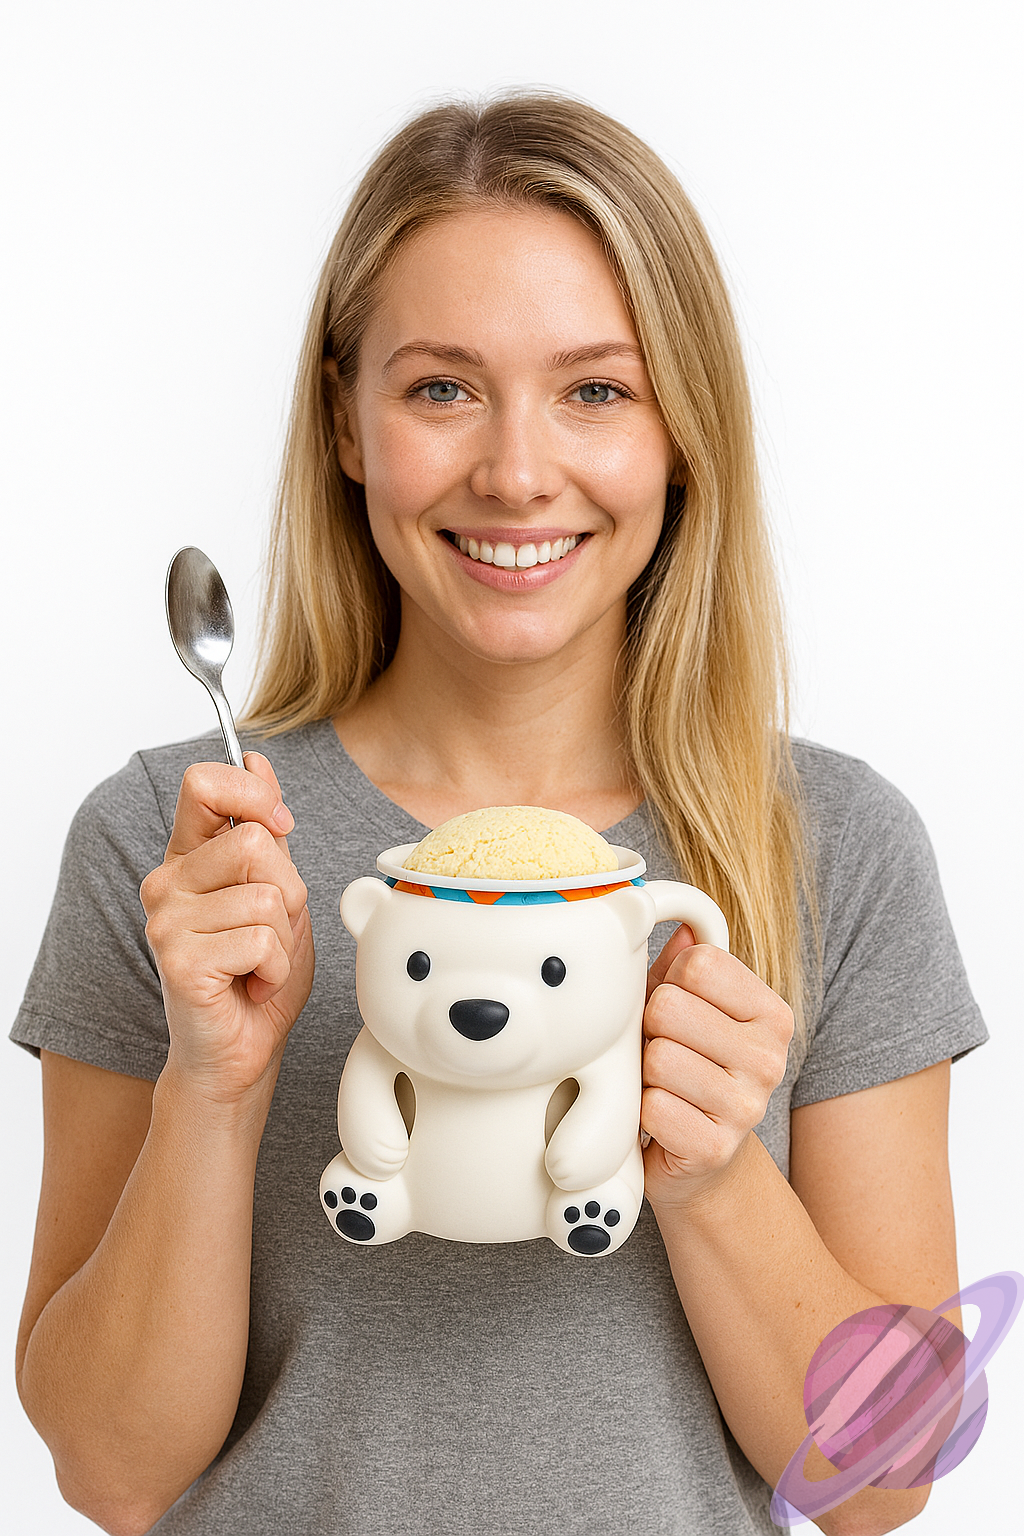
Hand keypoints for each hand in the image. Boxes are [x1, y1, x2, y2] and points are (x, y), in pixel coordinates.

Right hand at [140, 753, 313, 1102]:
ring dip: (283, 939)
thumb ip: (267, 831)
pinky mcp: (180, 959)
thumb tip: (258, 758)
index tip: (279, 827)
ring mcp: (167, 920)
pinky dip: (276, 969)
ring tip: (258, 964)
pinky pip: (262, 940)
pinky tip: (252, 986)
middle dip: (288, 890)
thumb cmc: (258, 974)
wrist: (239, 1051)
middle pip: (254, 843)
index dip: (255, 794)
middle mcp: (167, 882)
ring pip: (267, 897)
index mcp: (188, 857)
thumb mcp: (277, 891)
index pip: (205, 784)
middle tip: (271, 930)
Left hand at [641, 924, 793, 1210]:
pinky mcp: (715, 1147)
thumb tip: (680, 923)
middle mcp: (770, 1058)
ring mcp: (748, 1106)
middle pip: (669, 1007)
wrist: (700, 1161)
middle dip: (650, 1029)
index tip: (674, 1011)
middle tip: (661, 1052)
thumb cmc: (688, 1069)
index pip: (698, 963)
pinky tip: (661, 1119)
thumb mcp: (688, 1009)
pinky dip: (643, 1113)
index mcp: (771, 1013)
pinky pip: (653, 1107)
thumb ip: (683, 964)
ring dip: (644, 1074)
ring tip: (660, 1086)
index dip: (667, 983)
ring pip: (658, 1057)